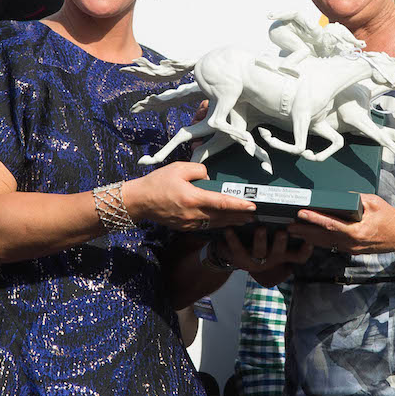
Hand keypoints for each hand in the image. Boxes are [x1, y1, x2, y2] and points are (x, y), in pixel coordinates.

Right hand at [122, 161, 255, 230]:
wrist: (139, 201)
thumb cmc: (158, 182)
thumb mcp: (179, 168)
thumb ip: (199, 170)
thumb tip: (209, 178)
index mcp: (192, 198)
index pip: (221, 203)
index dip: (239, 205)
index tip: (252, 206)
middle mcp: (193, 214)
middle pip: (222, 217)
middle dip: (240, 216)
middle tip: (255, 215)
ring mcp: (189, 223)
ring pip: (215, 224)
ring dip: (231, 222)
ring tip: (244, 220)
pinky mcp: (185, 227)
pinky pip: (206, 227)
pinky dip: (218, 224)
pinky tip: (225, 222)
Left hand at [216, 226, 312, 284]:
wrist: (234, 257)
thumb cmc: (258, 243)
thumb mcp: (273, 241)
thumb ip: (283, 228)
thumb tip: (294, 209)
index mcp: (283, 254)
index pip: (298, 256)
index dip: (305, 251)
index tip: (309, 241)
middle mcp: (272, 259)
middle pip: (279, 253)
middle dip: (281, 243)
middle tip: (283, 232)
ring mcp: (256, 261)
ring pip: (260, 252)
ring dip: (261, 240)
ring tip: (260, 229)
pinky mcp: (240, 259)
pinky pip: (237, 249)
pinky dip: (233, 239)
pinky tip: (229, 230)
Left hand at [286, 194, 394, 254]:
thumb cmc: (390, 218)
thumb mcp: (375, 202)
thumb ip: (356, 199)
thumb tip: (339, 196)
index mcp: (358, 231)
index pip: (331, 224)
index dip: (314, 219)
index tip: (301, 213)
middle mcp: (352, 243)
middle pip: (323, 237)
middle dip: (304, 231)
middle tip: (288, 226)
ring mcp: (351, 249)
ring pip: (325, 243)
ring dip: (308, 237)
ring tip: (293, 231)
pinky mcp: (351, 250)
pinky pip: (331, 245)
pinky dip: (318, 240)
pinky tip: (308, 236)